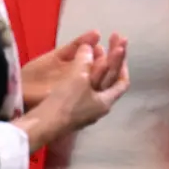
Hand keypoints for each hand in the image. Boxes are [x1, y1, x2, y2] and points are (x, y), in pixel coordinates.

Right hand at [15, 34, 128, 150]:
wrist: (44, 124)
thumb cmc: (66, 102)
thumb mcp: (79, 77)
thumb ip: (85, 59)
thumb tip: (88, 47)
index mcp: (106, 101)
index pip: (122, 82)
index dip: (123, 64)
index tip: (120, 49)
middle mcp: (99, 108)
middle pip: (109, 81)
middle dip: (109, 61)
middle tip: (105, 44)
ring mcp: (85, 111)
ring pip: (95, 85)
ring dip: (94, 67)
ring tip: (91, 51)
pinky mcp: (72, 111)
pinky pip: (83, 89)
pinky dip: (83, 75)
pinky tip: (75, 68)